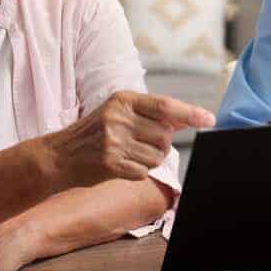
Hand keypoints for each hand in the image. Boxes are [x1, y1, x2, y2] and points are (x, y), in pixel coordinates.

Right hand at [48, 91, 214, 187]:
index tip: (210, 119)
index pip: (165, 106)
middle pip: (165, 135)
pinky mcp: (110, 163)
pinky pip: (143, 171)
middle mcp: (118, 117)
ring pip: (157, 156)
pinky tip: (120, 165)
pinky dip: (137, 172)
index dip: (190, 113)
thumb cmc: (95, 132)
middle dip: (161, 144)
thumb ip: (153, 114)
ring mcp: (113, 141)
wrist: (60, 155)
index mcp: (123, 99)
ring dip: (149, 160)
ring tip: (128, 154)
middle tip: (140, 143)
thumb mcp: (120, 112)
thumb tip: (191, 118)